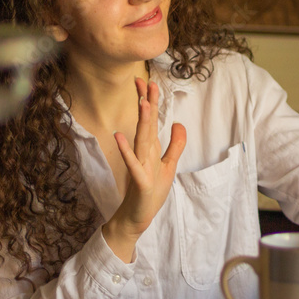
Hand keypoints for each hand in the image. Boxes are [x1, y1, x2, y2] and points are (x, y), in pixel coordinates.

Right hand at [102, 77, 185, 260]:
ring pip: (142, 140)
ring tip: (142, 103)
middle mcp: (143, 153)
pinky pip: (134, 164)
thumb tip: (178, 123)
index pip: (151, 120)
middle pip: (146, 124)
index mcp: (151, 148)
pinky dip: (127, 151)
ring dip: (142, 121)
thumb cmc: (151, 192)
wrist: (137, 217)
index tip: (148, 82)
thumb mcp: (169, 165)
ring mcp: (140, 166)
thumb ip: (176, 145)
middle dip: (146, 103)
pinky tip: (120, 137)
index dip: (151, 101)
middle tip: (144, 81)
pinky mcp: (140, 181)